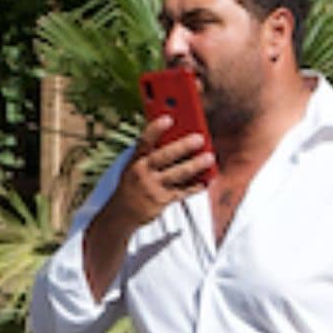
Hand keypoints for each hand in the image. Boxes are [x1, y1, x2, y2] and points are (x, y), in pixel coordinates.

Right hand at [81, 112, 217, 274]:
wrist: (122, 213)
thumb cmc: (134, 182)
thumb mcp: (135, 165)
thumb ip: (153, 152)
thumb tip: (180, 136)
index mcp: (135, 160)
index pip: (144, 141)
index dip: (155, 129)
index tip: (168, 118)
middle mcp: (142, 172)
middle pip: (164, 157)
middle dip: (182, 147)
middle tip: (200, 138)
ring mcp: (152, 188)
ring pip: (178, 174)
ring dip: (195, 165)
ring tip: (210, 157)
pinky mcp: (162, 201)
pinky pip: (183, 192)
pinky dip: (196, 186)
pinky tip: (207, 179)